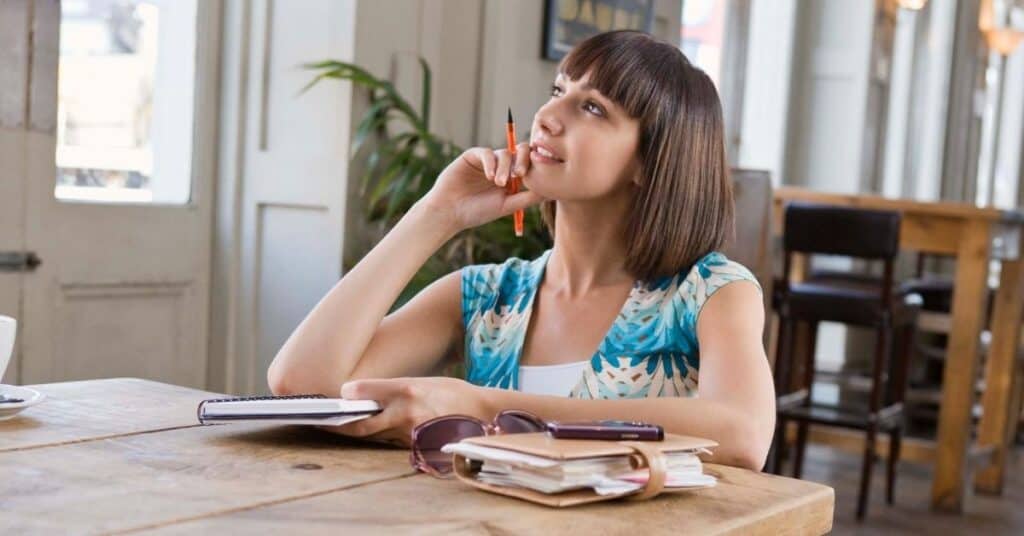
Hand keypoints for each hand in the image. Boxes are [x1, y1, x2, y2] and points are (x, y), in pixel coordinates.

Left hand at [328, 377, 490, 446]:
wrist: (480, 412)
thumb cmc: (450, 392)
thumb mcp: (420, 382)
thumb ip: (390, 389)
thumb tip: (356, 393)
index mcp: (406, 389)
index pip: (364, 391)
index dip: (346, 395)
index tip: (337, 395)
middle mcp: (406, 412)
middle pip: (362, 423)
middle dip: (340, 425)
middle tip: (324, 422)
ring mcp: (411, 433)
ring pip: (374, 435)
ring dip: (357, 431)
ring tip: (337, 426)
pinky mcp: (416, 447)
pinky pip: (389, 443)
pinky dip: (377, 438)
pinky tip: (367, 433)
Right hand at [416, 143, 545, 232]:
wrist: (450, 213)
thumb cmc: (477, 212)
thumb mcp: (507, 206)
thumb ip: (527, 197)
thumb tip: (552, 191)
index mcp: (512, 177)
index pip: (530, 164)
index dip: (535, 167)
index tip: (535, 178)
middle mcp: (502, 166)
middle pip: (521, 152)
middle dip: (523, 160)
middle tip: (521, 174)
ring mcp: (488, 160)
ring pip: (505, 153)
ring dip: (505, 167)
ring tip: (499, 183)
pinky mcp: (473, 155)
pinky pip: (487, 152)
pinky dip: (491, 162)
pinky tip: (490, 176)